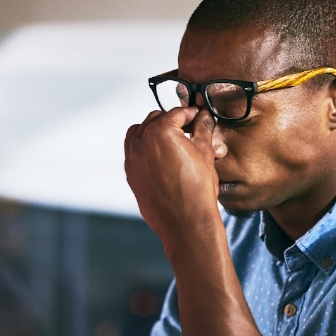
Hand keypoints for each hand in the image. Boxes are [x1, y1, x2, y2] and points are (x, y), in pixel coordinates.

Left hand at [123, 106, 219, 239]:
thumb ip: (203, 129)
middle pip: (156, 119)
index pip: (177, 113)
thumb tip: (204, 118)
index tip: (198, 117)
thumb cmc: (196, 191)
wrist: (185, 222)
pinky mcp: (130, 173)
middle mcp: (141, 141)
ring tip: (173, 142)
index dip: (191, 114)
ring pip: (140, 133)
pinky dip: (145, 148)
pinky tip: (161, 157)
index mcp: (160, 131)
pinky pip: (134, 152)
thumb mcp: (205, 153)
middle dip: (173, 121)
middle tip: (189, 129)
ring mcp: (132, 158)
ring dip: (155, 132)